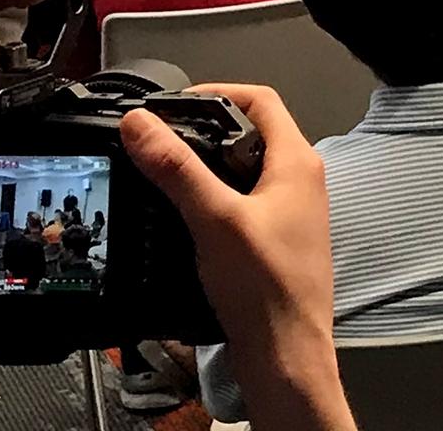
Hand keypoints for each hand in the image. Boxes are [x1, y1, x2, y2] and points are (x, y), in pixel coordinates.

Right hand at [123, 85, 353, 430]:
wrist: (285, 350)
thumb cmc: (266, 288)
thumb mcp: (214, 219)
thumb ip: (177, 169)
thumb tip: (142, 125)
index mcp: (297, 162)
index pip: (260, 99)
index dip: (216, 92)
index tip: (174, 104)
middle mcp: (299, 179)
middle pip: (249, 131)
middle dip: (203, 130)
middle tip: (161, 140)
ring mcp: (289, 209)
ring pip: (242, 167)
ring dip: (205, 166)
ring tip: (166, 174)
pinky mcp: (275, 236)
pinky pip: (241, 200)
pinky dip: (212, 197)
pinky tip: (185, 214)